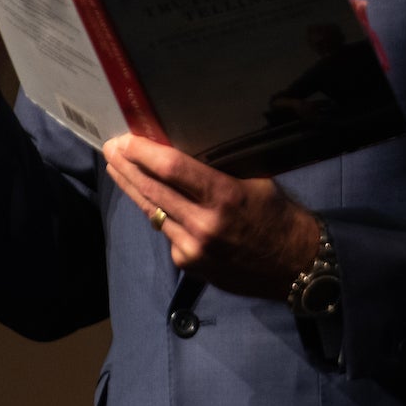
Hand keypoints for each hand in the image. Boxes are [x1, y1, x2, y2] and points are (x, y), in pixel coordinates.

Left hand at [103, 135, 320, 299]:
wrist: (295, 266)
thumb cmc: (279, 216)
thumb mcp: (257, 182)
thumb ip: (221, 172)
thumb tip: (186, 151)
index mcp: (225, 197)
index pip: (173, 169)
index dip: (144, 152)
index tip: (125, 139)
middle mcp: (203, 224)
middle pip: (153, 190)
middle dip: (127, 167)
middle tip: (110, 148)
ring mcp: (192, 248)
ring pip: (152, 213)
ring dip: (132, 189)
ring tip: (116, 169)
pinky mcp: (188, 265)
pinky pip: (166, 232)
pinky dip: (157, 213)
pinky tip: (148, 199)